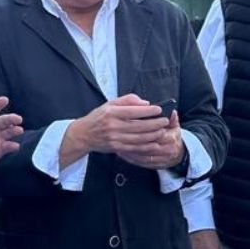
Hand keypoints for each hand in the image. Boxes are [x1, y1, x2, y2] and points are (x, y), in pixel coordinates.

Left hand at [0, 96, 23, 169]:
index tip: (5, 99)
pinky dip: (12, 146)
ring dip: (15, 130)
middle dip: (12, 119)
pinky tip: (15, 146)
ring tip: (19, 130)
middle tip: (18, 119)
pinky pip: (8, 146)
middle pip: (4, 120)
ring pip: (9, 132)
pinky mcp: (0, 149)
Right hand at [66, 94, 183, 169]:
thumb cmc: (99, 117)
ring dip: (153, 135)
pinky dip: (147, 146)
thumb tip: (145, 103)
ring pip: (139, 138)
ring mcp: (115, 138)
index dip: (148, 111)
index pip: (133, 111)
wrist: (84, 134)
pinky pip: (135, 148)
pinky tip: (155, 143)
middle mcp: (113, 126)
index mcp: (112, 113)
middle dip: (155, 124)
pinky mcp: (117, 147)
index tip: (158, 109)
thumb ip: (128, 100)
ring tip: (162, 131)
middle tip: (165, 121)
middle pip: (139, 126)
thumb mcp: (110, 104)